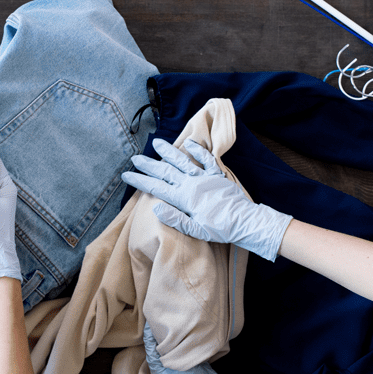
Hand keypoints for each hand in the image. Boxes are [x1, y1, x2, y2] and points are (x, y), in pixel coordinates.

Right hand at [121, 138, 292, 261]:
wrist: (246, 221)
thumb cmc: (221, 229)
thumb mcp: (196, 230)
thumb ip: (176, 219)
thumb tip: (156, 209)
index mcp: (184, 198)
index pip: (157, 187)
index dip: (140, 180)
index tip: (127, 174)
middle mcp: (192, 184)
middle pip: (165, 171)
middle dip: (148, 164)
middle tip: (135, 158)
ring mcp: (205, 177)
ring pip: (183, 161)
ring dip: (169, 151)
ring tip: (156, 143)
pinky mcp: (217, 174)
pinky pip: (206, 159)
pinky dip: (198, 150)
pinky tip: (189, 143)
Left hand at [143, 322, 247, 373]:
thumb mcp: (174, 366)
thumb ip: (163, 353)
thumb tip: (156, 335)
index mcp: (158, 367)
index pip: (149, 344)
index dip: (149, 330)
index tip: (151, 316)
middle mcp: (165, 364)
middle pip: (158, 343)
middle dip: (158, 329)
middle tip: (161, 314)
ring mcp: (177, 363)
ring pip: (169, 344)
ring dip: (170, 333)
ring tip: (172, 319)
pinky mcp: (188, 361)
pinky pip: (181, 346)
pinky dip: (180, 338)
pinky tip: (184, 328)